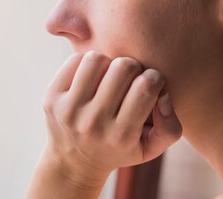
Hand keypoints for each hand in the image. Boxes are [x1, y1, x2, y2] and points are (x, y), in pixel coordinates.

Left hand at [42, 51, 181, 185]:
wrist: (74, 162)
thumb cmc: (120, 148)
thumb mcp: (151, 148)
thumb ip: (170, 126)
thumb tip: (163, 93)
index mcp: (121, 135)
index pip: (146, 87)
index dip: (154, 77)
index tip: (150, 83)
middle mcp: (93, 123)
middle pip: (122, 68)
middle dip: (132, 66)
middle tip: (129, 78)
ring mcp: (69, 109)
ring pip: (96, 59)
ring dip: (108, 62)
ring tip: (109, 76)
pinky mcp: (52, 97)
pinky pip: (74, 60)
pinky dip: (86, 62)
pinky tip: (92, 77)